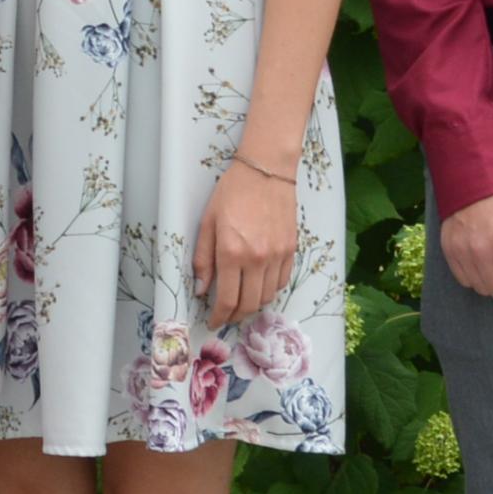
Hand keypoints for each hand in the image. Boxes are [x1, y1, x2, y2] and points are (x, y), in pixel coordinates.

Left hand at [192, 154, 301, 327]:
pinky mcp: (291, 250)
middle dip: (236, 316)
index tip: (213, 322)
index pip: (226, 300)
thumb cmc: (232, 193)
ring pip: (267, 297)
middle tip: (226, 316)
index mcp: (232, 252)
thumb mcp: (208, 223)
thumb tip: (201, 290)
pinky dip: (270, 290)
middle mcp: (257, 259)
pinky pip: (282, 282)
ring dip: (253, 305)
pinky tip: (259, 285)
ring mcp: (277, 256)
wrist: (266, 171)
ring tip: (241, 301)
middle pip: (249, 305)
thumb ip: (203, 260)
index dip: (219, 317)